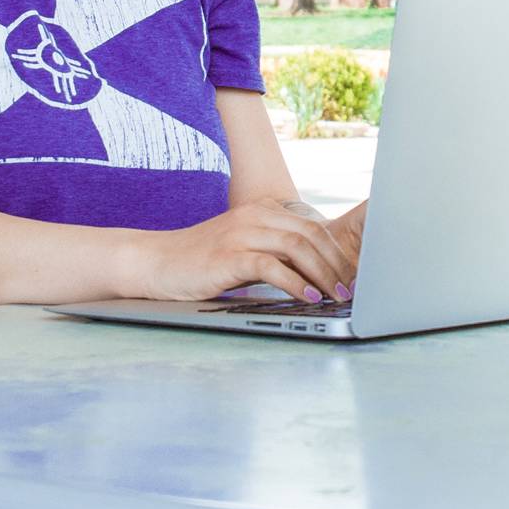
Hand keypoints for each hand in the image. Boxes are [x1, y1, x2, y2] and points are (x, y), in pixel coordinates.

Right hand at [129, 199, 357, 303]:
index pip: (313, 227)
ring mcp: (241, 233)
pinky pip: (272, 266)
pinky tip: (309, 297)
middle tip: (351, 289)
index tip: (353, 275)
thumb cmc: (202, 261)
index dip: (338, 252)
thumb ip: (275, 253)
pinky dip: (296, 283)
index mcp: (262, 211)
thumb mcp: (243, 249)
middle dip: (337, 264)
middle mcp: (254, 216)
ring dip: (323, 274)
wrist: (155, 262)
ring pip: (297, 247)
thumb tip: (318, 274)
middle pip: (311, 235)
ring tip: (336, 296)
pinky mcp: (229, 255)